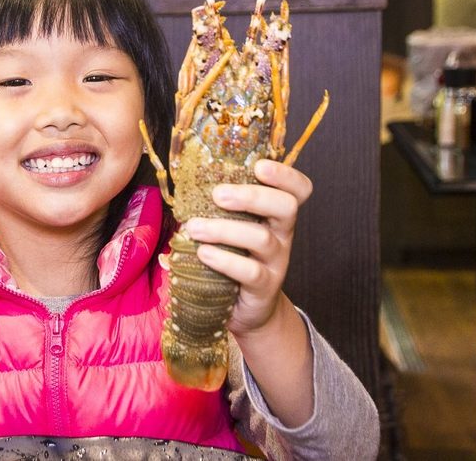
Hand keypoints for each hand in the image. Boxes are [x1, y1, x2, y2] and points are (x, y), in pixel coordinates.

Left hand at [184, 159, 312, 336]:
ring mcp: (276, 262)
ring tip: (194, 228)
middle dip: (252, 196)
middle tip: (218, 194)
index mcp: (274, 215)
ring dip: (224, 229)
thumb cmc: (234, 259)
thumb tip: (178, 191)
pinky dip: (225, 260)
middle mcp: (281, 235)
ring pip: (261, 238)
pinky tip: (204, 254)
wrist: (248, 309)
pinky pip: (251, 272)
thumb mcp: (229, 232)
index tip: (259, 165)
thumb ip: (214, 211)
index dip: (286, 175)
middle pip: (285, 206)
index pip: (297, 190)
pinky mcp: (265, 287)